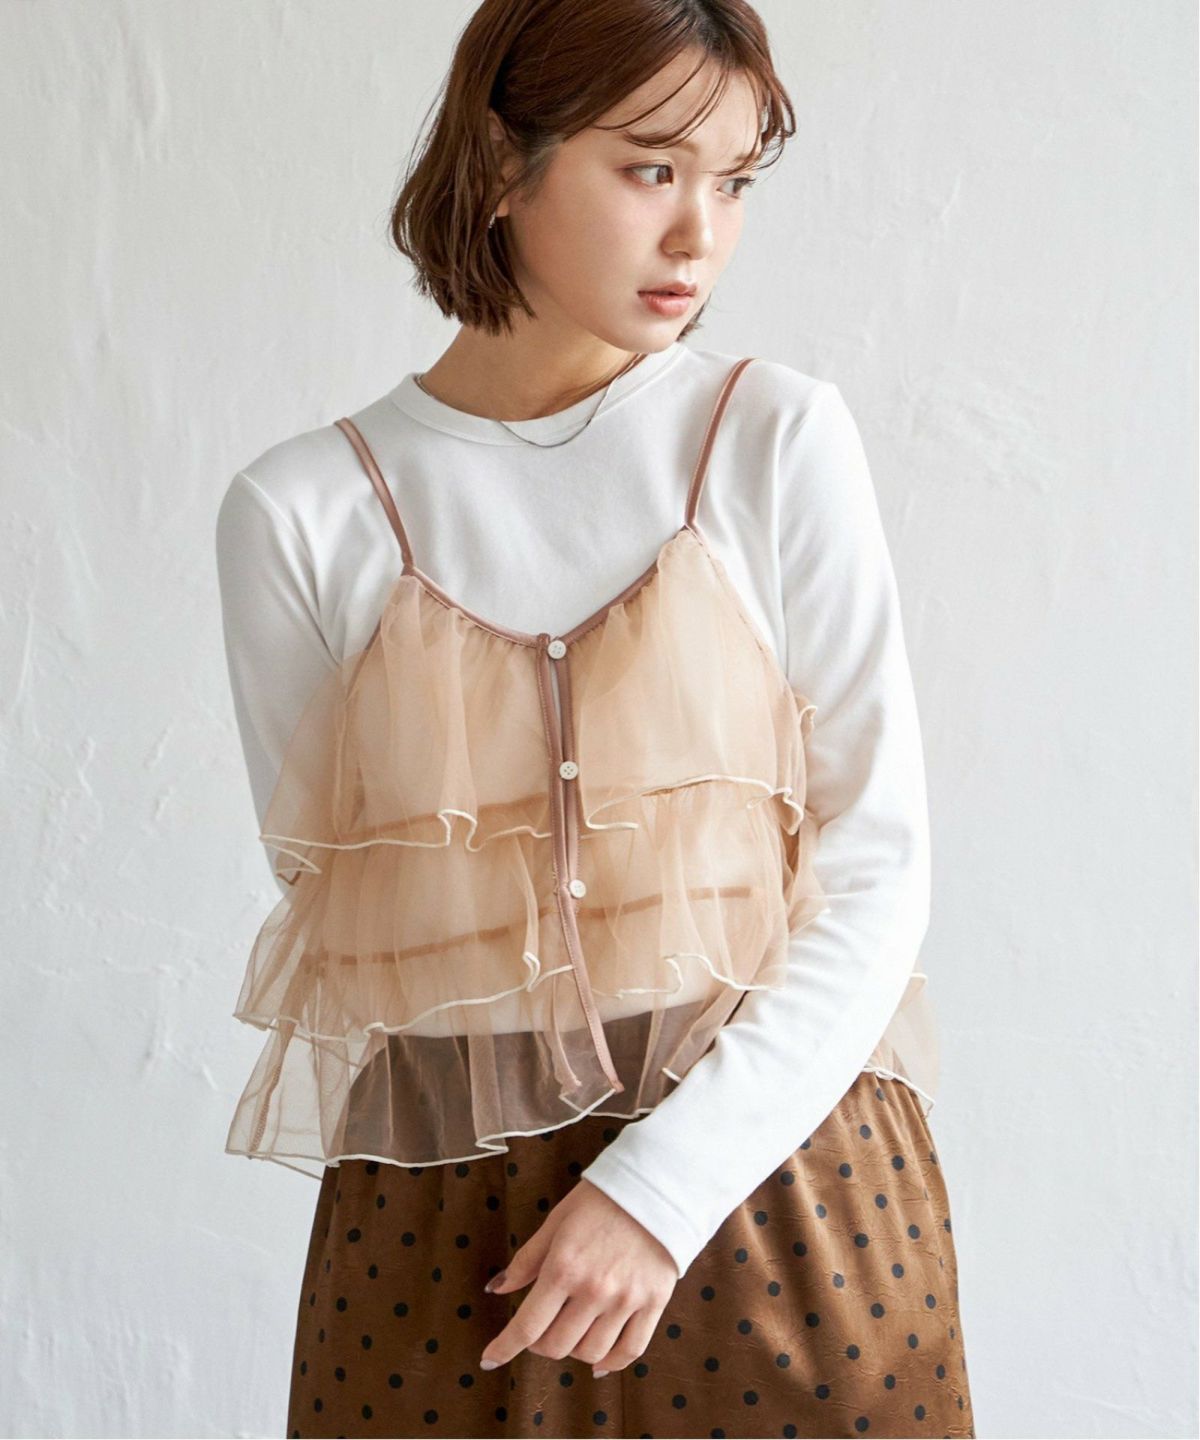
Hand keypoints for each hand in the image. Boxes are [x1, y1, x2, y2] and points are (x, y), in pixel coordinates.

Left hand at [479, 1178, 677, 1376]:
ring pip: (590, 1352)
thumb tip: (498, 1289)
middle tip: (540, 1329)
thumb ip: (527, 1260)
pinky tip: (598, 1361)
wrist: (655, 1187)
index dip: (504, 1348)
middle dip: (539, 1344)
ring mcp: (626, 1299)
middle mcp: (594, 1289)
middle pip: (556, 1345)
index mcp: (564, 1266)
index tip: (490, 1359)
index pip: (527, 1325)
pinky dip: (611, 1363)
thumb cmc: (601, 1200)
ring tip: (571, 1332)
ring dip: (573, 1350)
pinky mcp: (654, 1303)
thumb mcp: (556, 1222)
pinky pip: (630, 1350)